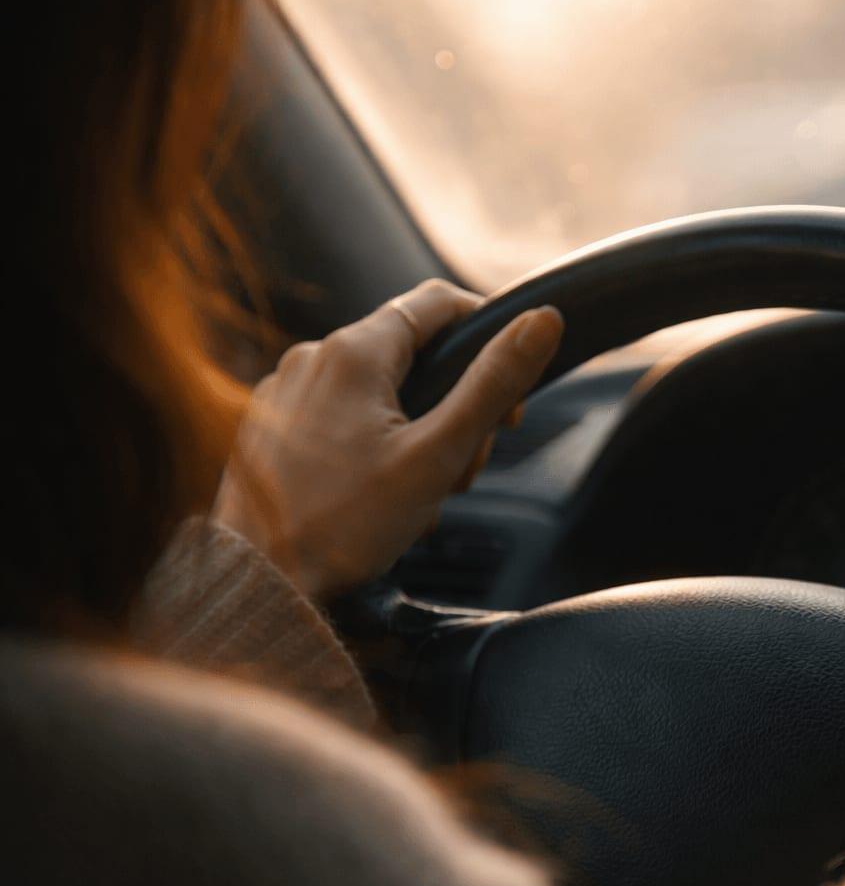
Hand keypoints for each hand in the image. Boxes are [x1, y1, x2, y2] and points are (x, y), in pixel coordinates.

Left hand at [212, 279, 563, 600]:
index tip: (510, 385)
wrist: (260, 583)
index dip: (488, 333)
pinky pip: (339, 413)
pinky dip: (372, 442)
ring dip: (416, 429)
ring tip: (418, 493)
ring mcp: (285, 390)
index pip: (440, 302)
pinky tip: (376, 493)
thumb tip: (543, 321)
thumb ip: (493, 384)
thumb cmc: (344, 526)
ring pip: (377, 388)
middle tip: (466, 464)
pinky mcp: (269, 425)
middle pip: (412, 354)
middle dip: (453, 404)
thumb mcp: (438, 456)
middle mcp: (312, 356)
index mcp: (354, 351)